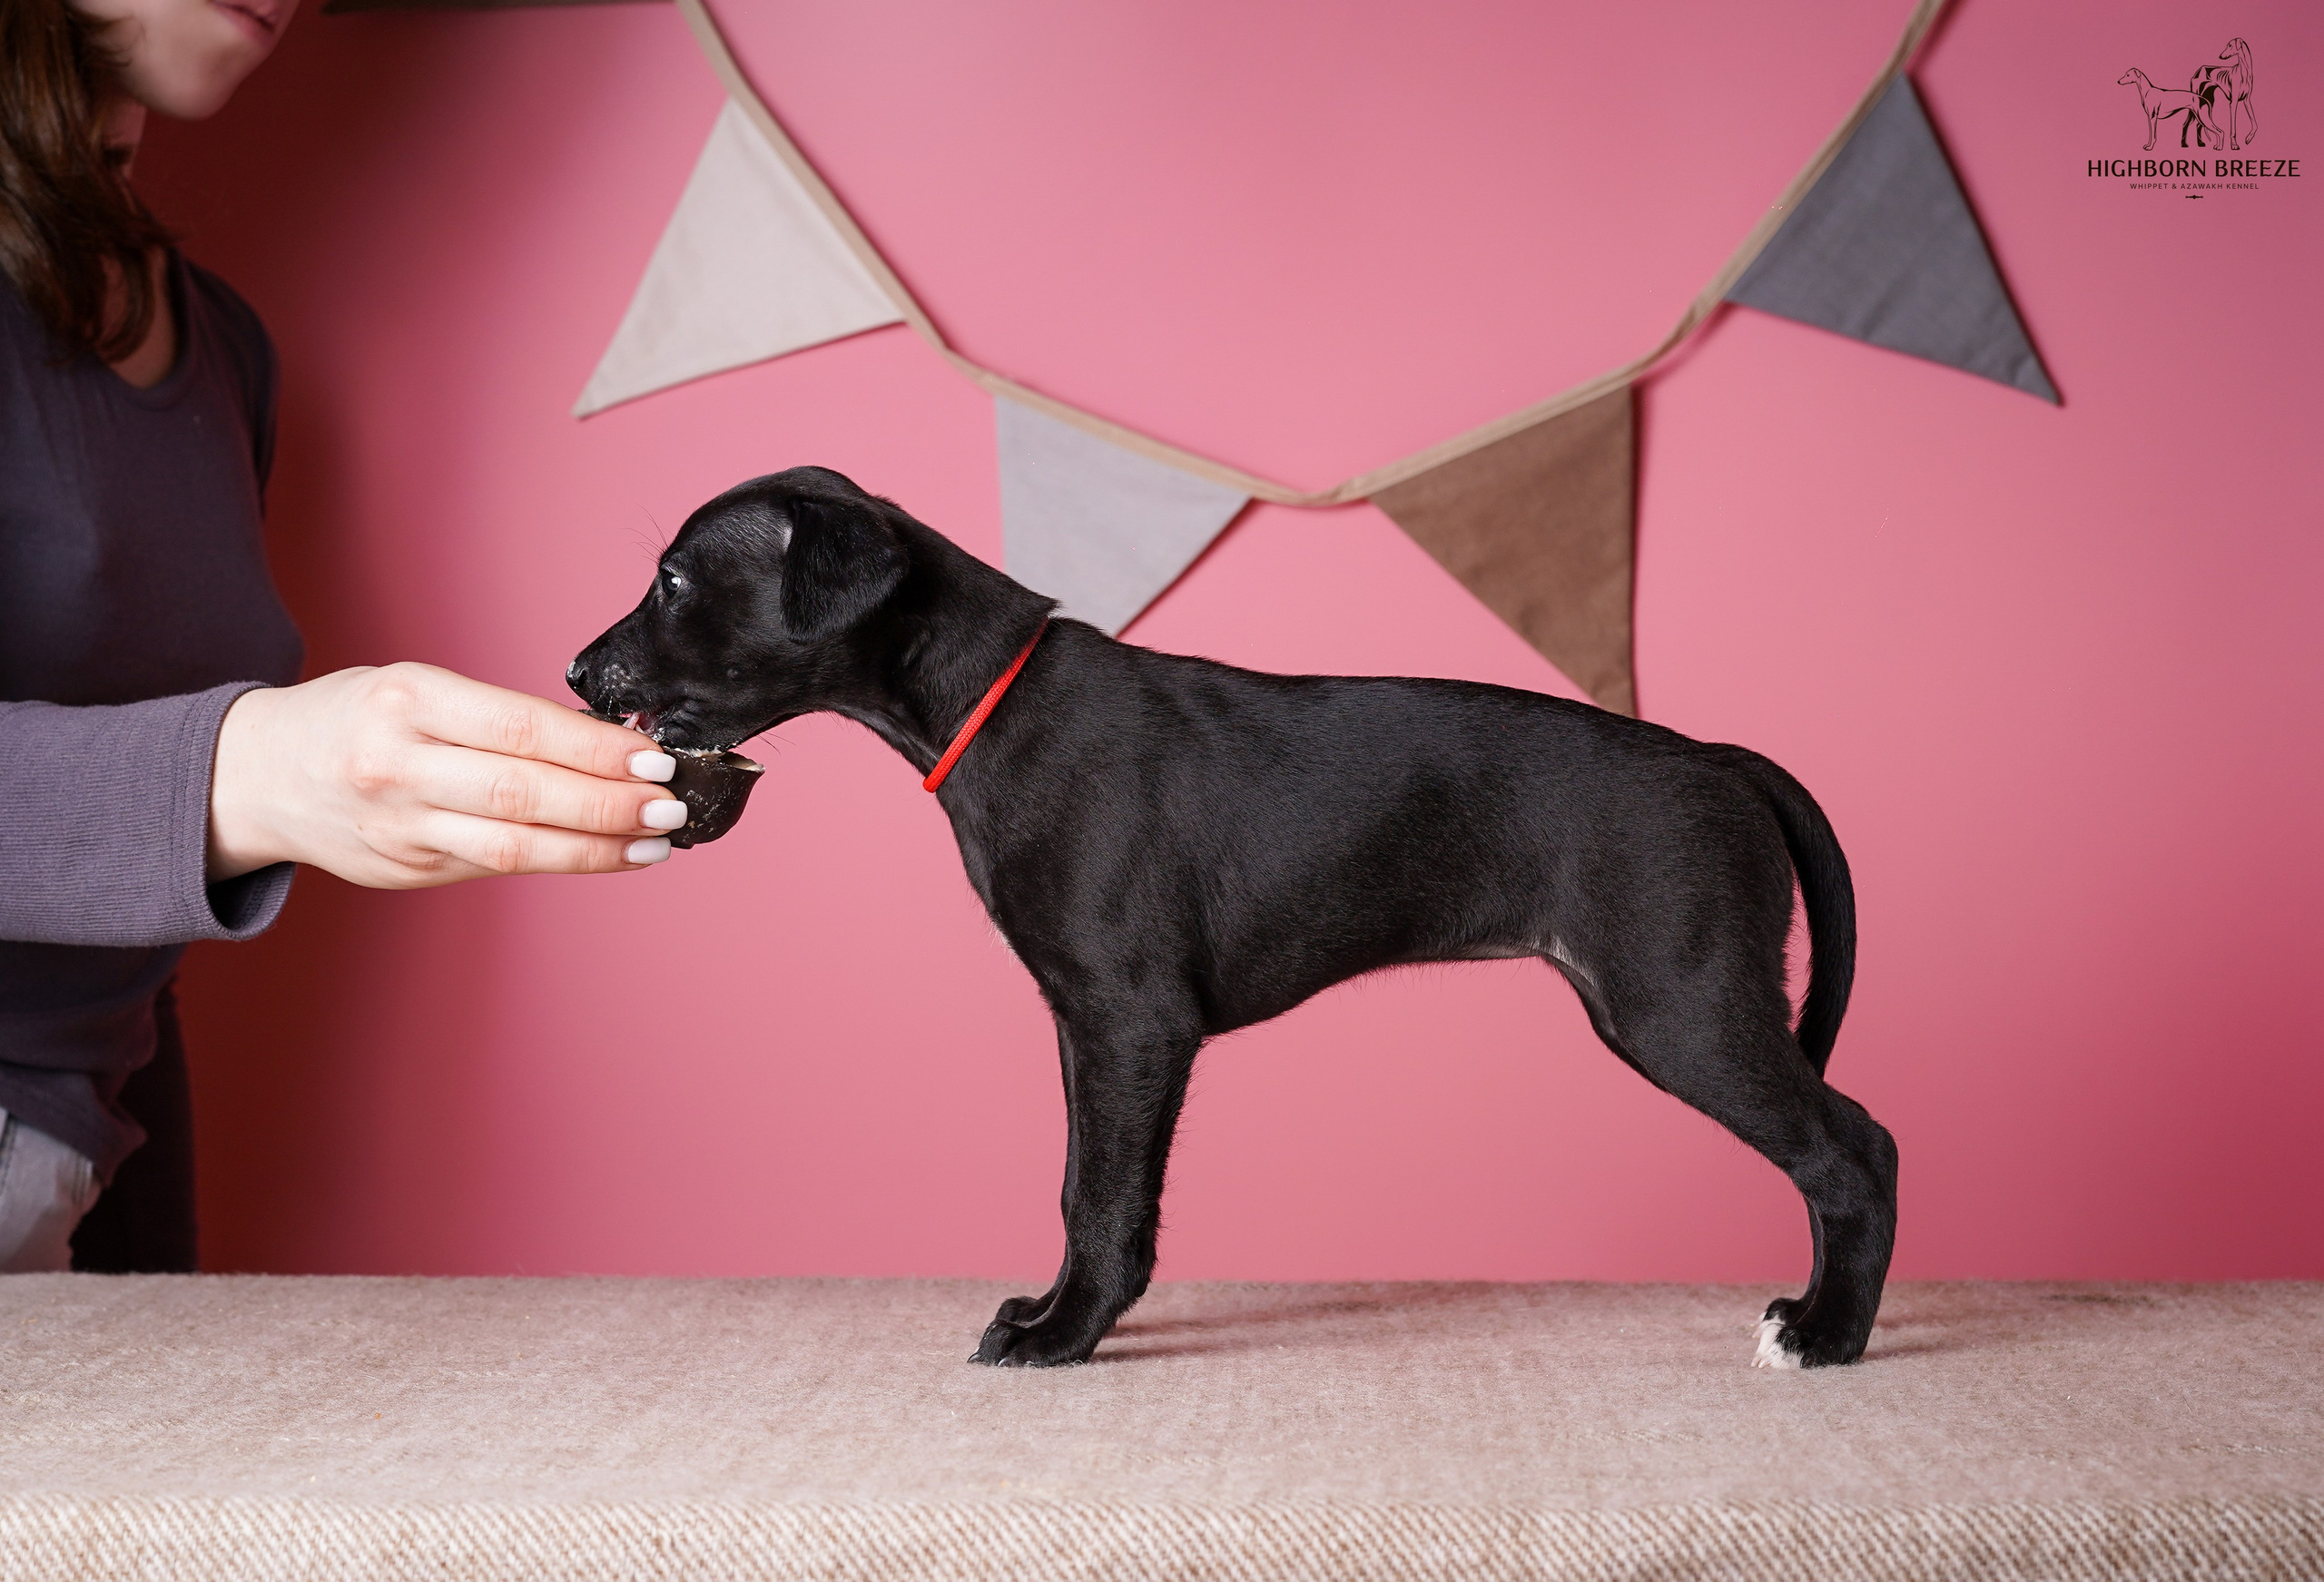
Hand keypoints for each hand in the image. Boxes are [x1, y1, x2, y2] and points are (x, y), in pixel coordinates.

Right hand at [206, 663, 688, 887]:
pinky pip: (496, 866)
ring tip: (654, 841)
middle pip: (525, 793)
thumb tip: (607, 744)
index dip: (596, 749)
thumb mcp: (416, 689)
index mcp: (408, 701)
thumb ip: (499, 717)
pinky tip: (606, 855)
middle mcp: (399, 765)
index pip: (523, 728)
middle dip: (609, 803)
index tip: (653, 758)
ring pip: (515, 845)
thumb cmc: (354, 719)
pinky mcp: (406, 869)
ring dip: (596, 846)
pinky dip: (560, 861)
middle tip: (670, 805)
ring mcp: (400, 826)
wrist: (257, 774)